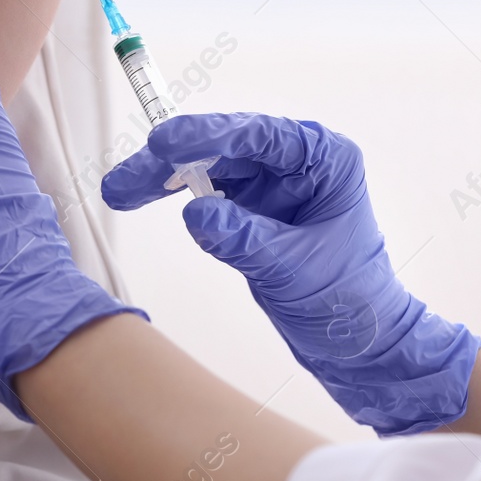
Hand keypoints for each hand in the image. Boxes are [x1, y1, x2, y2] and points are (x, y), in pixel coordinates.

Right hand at [101, 112, 480, 435]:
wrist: (360, 344)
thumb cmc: (350, 302)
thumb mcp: (294, 271)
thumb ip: (245, 240)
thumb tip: (196, 215)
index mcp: (325, 160)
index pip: (260, 137)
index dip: (209, 135)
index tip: (165, 142)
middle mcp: (297, 163)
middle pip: (225, 147)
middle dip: (172, 159)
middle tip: (128, 178)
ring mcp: (272, 185)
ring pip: (208, 167)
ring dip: (164, 176)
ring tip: (120, 190)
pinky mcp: (252, 209)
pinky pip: (208, 193)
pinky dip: (176, 196)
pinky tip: (143, 197)